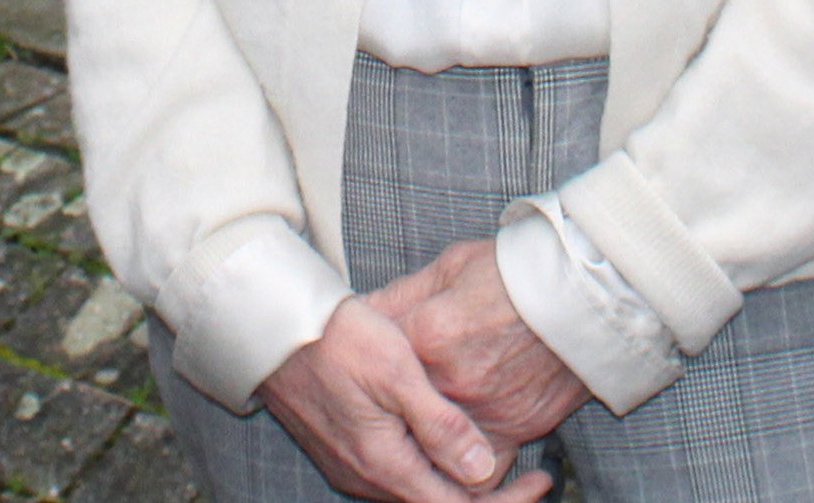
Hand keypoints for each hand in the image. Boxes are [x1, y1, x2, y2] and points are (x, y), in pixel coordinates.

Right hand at [257, 295, 551, 502]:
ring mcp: (351, 467)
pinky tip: (448, 444)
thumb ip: (441, 425)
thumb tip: (482, 471)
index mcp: (384, 464)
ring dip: (458, 483)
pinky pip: (397, 476)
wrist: (271, 328)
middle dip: (488, 495)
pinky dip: (431, 470)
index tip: (542, 481)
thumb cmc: (335, 338)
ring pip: (417, 491)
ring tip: (497, 456)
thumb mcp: (398, 372)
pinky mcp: (343, 452)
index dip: (506, 500)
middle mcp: (365, 477)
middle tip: (532, 474)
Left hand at [376, 238, 593, 452]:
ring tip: (412, 431)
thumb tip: (367, 311)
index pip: (373, 355)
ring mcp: (481, 414)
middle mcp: (448, 385)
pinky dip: (467, 466)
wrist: (588, 297)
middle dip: (386, 400)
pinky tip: (460, 452)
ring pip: (433, 449)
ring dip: (421, 442)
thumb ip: (405, 295)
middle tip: (382, 394)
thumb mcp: (453, 266)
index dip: (364, 351)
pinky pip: (480, 470)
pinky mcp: (514, 432)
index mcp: (425, 338)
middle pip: (396, 407)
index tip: (361, 350)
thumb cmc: (521, 273)